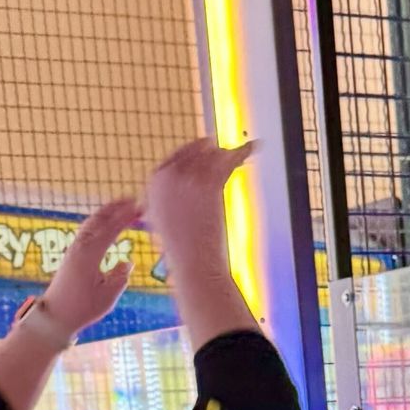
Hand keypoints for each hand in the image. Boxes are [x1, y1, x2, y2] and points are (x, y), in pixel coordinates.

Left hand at [39, 198, 141, 338]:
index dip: (125, 217)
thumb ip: (120, 277)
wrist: (56, 315)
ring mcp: (75, 249)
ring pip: (92, 222)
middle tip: (134, 199)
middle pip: (99, 219)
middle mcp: (80, 247)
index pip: (110, 229)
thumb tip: (127, 262)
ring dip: (108, 212)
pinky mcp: (73, 253)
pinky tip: (109, 222)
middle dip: (116, 208)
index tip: (140, 207)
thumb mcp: (107, 297)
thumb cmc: (82, 308)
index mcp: (89, 255)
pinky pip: (88, 230)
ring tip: (123, 205)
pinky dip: (101, 221)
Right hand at [145, 138, 256, 272]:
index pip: (177, 156)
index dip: (194, 153)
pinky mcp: (208, 184)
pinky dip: (244, 152)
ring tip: (242, 152)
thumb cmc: (181, 249)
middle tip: (226, 151)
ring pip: (213, 154)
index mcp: (154, 182)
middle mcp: (168, 175)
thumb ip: (167, 199)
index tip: (206, 149)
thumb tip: (177, 189)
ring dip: (229, 154)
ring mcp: (187, 178)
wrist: (193, 263)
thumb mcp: (162, 219)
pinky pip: (229, 162)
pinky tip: (255, 147)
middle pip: (196, 151)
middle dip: (212, 151)